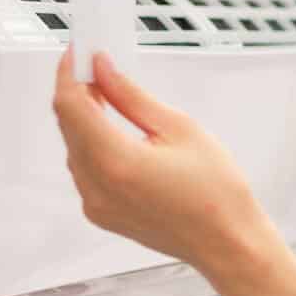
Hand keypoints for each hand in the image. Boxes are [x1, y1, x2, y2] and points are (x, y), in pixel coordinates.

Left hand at [52, 48, 283, 279]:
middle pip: (67, 124)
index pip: (70, 105)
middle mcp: (97, 186)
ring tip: (111, 97)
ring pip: (73, 146)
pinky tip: (116, 132)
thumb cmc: (216, 191)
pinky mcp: (101, 214)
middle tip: (97, 66)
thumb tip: (102, 68)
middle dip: (77, 91)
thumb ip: (132, 96)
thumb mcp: (179, 128)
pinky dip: (92, 145)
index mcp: (116, 161)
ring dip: (85, 118)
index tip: (79, 52)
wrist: (228, 244)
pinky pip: (84, 170)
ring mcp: (95, 204)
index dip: (69, 73)